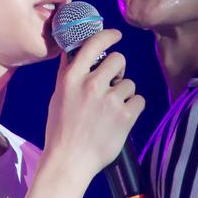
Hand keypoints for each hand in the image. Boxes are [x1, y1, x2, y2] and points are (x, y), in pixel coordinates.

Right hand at [43, 29, 144, 183]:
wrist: (69, 161)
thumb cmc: (60, 130)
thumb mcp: (58, 96)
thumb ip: (68, 74)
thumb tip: (72, 53)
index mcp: (72, 78)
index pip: (94, 44)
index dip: (108, 36)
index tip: (116, 35)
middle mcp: (91, 85)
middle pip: (118, 60)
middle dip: (118, 71)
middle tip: (112, 85)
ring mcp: (110, 100)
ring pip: (130, 83)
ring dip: (124, 94)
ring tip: (111, 110)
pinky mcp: (125, 116)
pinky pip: (139, 100)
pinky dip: (133, 109)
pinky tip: (121, 119)